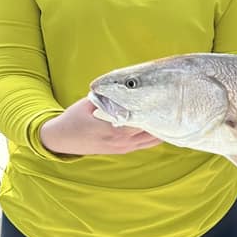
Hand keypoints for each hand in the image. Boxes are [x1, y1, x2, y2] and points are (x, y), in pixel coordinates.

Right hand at [40, 97, 161, 155]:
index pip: (140, 118)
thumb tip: (123, 85)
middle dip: (160, 117)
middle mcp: (120, 140)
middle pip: (149, 129)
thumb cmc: (74, 118)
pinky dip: (155, 136)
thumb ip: (107, 97)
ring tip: (173, 116)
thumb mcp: (88, 103)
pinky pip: (145, 145)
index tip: (165, 99)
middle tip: (174, 106)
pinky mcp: (122, 150)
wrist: (62, 140)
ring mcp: (122, 147)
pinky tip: (164, 127)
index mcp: (112, 128)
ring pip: (150, 140)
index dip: (153, 109)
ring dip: (161, 128)